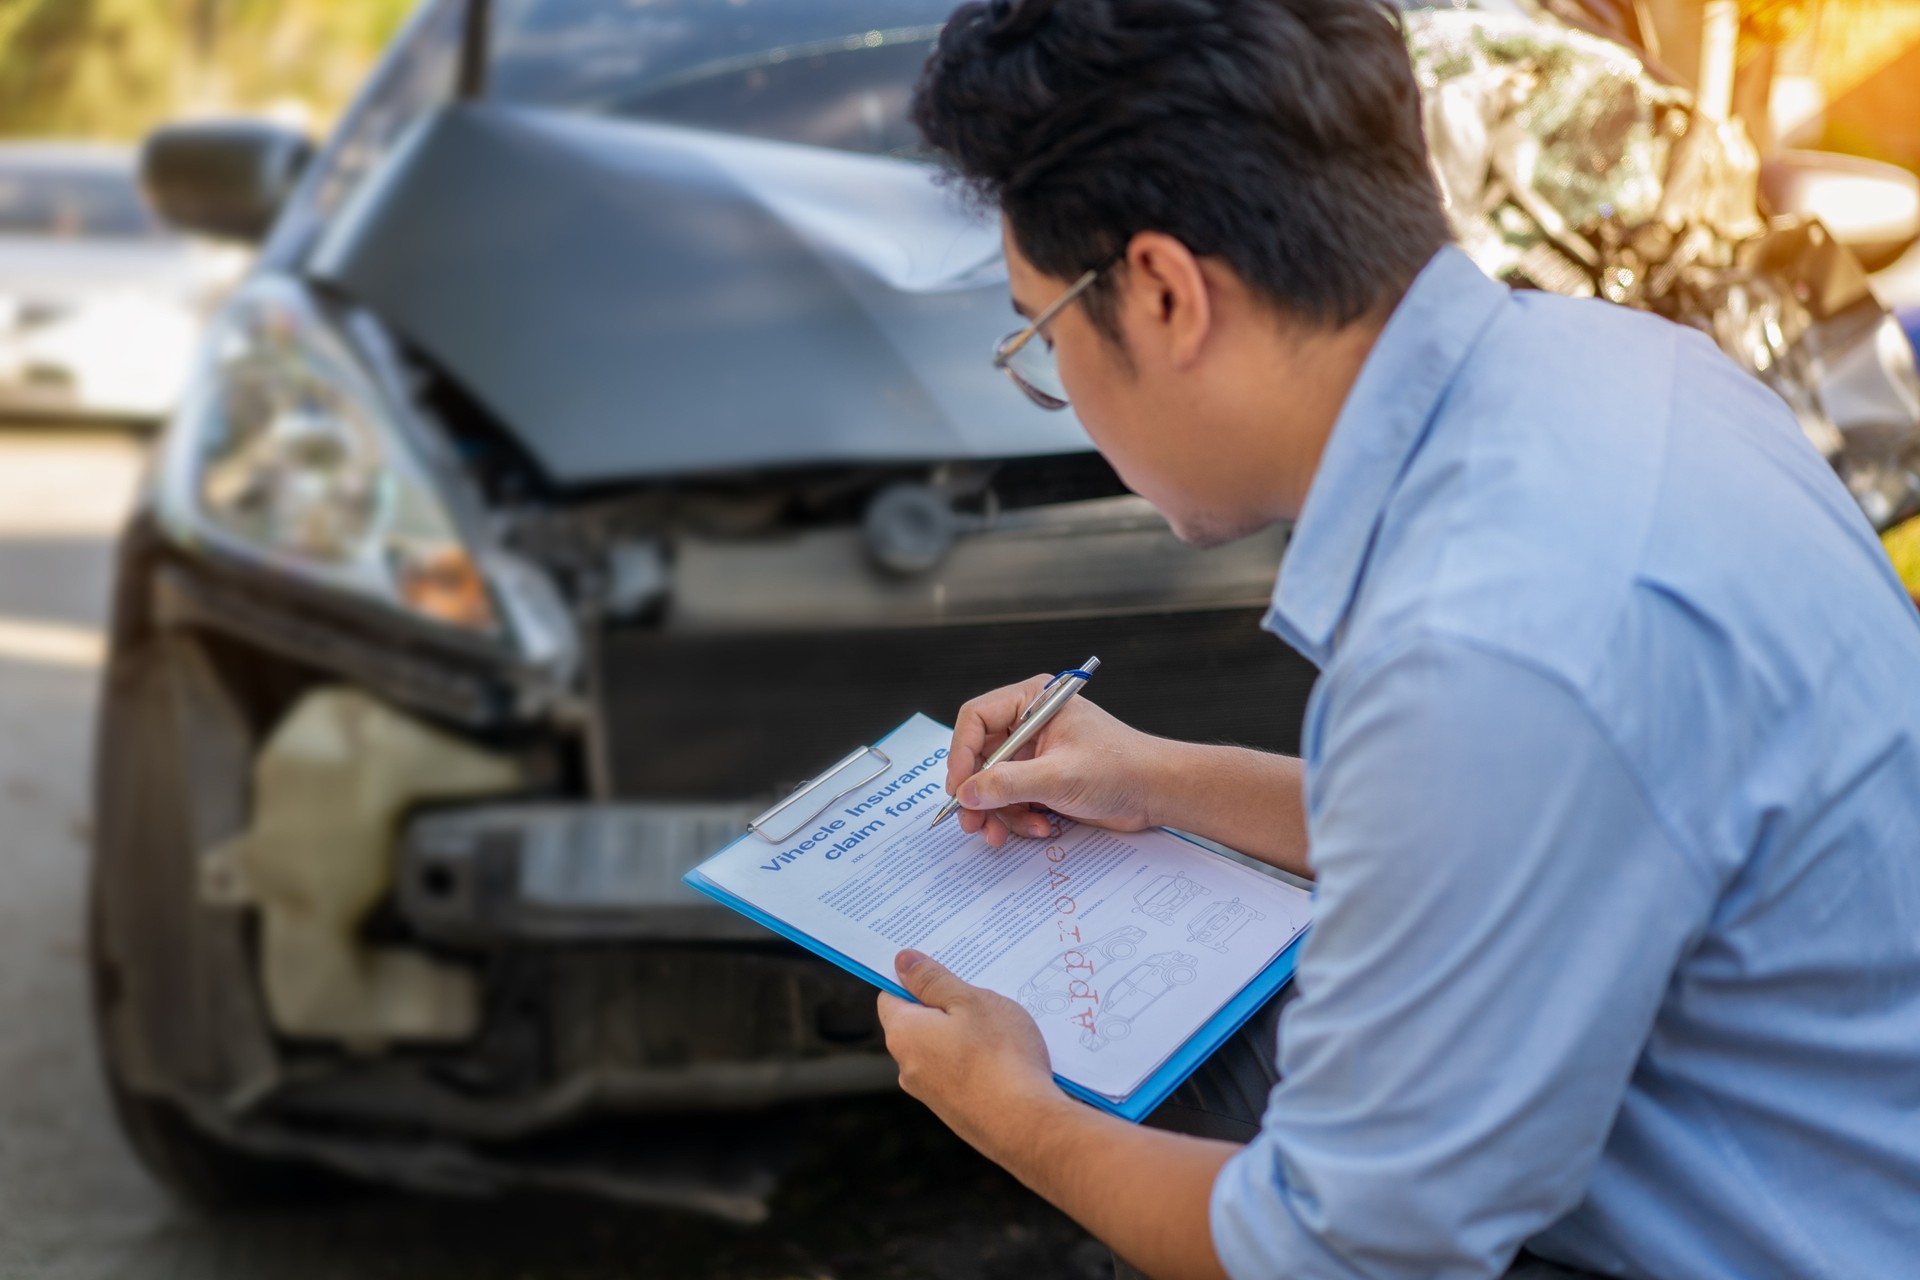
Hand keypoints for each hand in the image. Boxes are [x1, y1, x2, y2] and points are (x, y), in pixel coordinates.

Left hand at [876, 949, 1059, 1155]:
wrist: (1026, 1125)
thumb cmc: (1000, 1055)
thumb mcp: (970, 1001)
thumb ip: (933, 980)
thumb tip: (902, 961)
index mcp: (904, 1034)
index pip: (891, 996)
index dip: (914, 979)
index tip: (942, 970)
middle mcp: (908, 1067)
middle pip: (918, 1023)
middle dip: (945, 1007)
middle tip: (981, 997)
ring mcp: (931, 1094)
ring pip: (941, 1049)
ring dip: (964, 1035)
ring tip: (1001, 1029)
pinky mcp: (954, 1112)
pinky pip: (958, 1074)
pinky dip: (976, 1062)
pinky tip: (1006, 1059)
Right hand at [946, 675, 1167, 846]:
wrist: (1158, 792)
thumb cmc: (1122, 768)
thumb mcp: (1060, 775)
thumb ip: (1009, 784)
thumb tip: (967, 792)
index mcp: (1033, 702)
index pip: (976, 719)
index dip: (961, 754)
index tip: (959, 788)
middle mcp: (1030, 724)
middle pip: (979, 756)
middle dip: (977, 793)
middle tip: (972, 822)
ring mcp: (1035, 754)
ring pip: (992, 784)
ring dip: (997, 813)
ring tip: (1003, 835)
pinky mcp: (1043, 780)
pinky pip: (1012, 800)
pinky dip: (1018, 818)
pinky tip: (1040, 827)